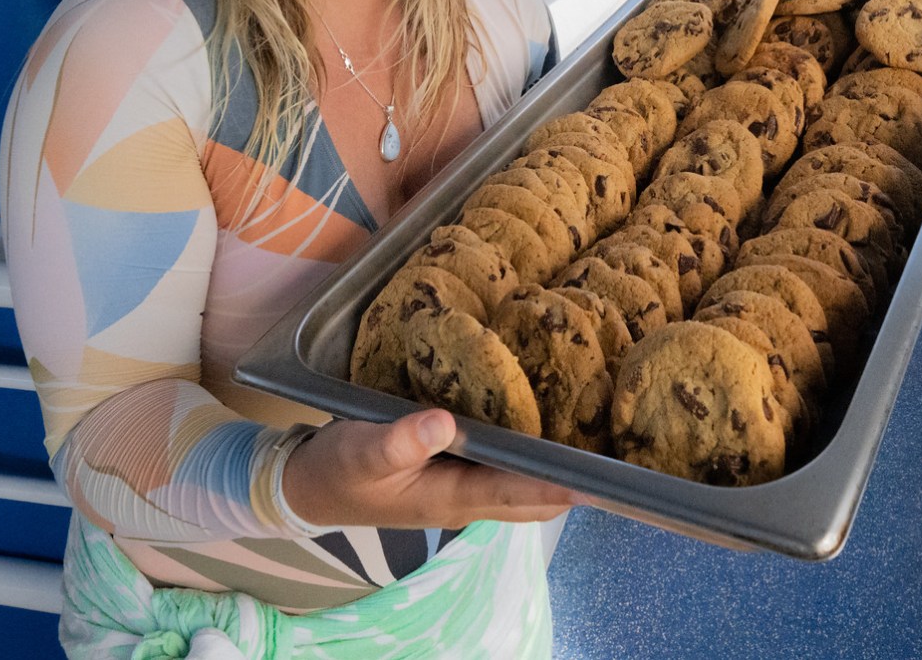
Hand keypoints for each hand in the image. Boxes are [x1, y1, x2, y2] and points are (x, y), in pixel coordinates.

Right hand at [282, 410, 578, 529]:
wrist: (309, 486)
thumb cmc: (340, 469)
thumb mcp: (363, 450)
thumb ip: (401, 439)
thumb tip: (445, 422)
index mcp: (450, 497)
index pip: (518, 494)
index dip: (560, 486)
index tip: (602, 475)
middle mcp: (466, 499)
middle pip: (535, 498)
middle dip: (573, 481)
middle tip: (613, 448)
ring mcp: (462, 489)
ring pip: (524, 486)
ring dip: (555, 470)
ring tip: (591, 433)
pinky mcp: (455, 474)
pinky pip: (505, 471)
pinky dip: (530, 457)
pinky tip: (542, 424)